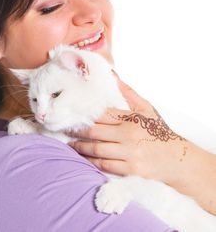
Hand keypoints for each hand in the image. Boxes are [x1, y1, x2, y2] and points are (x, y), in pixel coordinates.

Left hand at [68, 74, 188, 184]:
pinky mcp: (130, 169)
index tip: (72, 115)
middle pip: (95, 132)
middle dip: (77, 132)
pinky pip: (104, 165)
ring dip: (81, 148)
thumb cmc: (158, 131)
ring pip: (97, 150)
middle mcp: (128, 135)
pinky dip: (91, 162)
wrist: (177, 159)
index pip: (102, 115)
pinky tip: (83, 159)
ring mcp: (129, 153)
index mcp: (131, 118)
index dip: (84, 115)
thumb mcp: (146, 108)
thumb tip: (112, 75)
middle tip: (66, 130)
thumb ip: (128, 92)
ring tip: (70, 145)